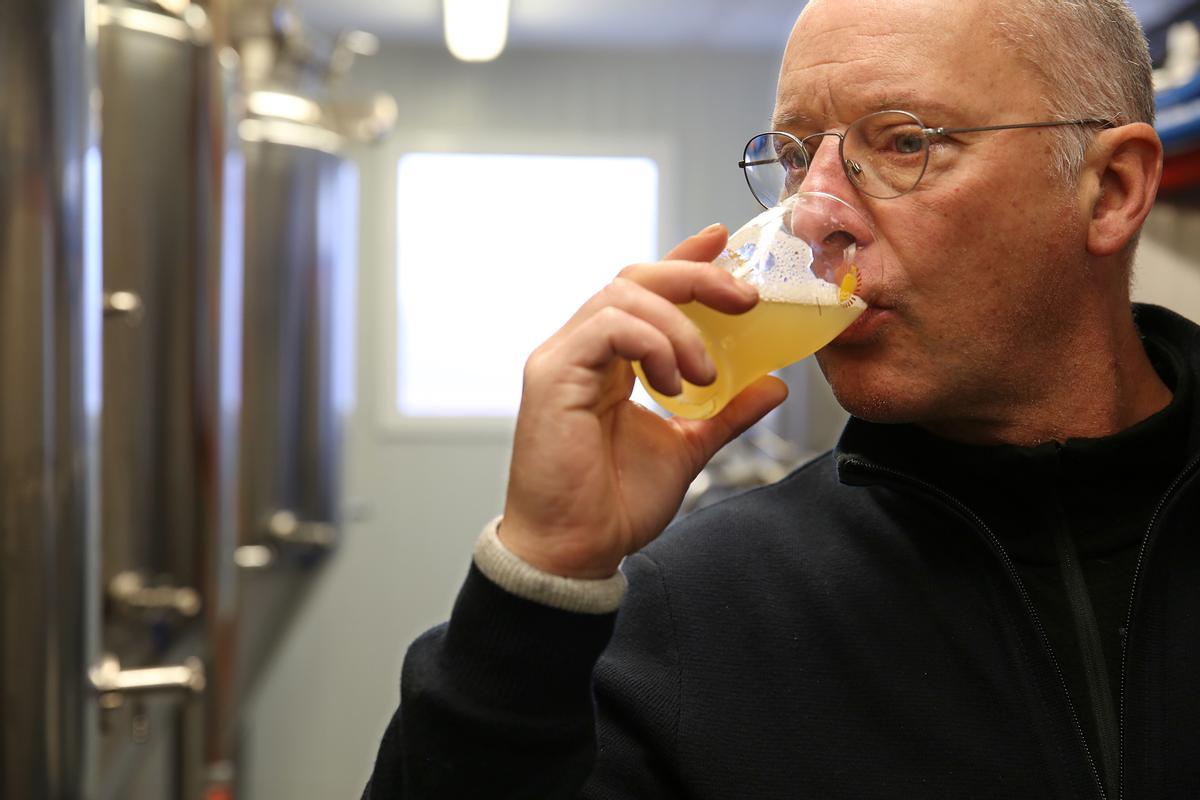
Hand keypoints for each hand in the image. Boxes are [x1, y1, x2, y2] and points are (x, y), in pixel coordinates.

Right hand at [500, 224, 789, 578]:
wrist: (578, 550)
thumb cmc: (616, 504)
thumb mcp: (687, 448)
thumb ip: (725, 413)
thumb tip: (773, 384)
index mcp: (608, 360)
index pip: (644, 290)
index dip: (683, 259)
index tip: (720, 239)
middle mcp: (581, 349)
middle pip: (635, 277)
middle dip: (695, 276)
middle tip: (743, 298)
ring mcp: (563, 357)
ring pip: (623, 294)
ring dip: (678, 325)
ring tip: (704, 373)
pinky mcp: (552, 373)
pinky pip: (608, 326)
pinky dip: (652, 343)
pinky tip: (675, 381)